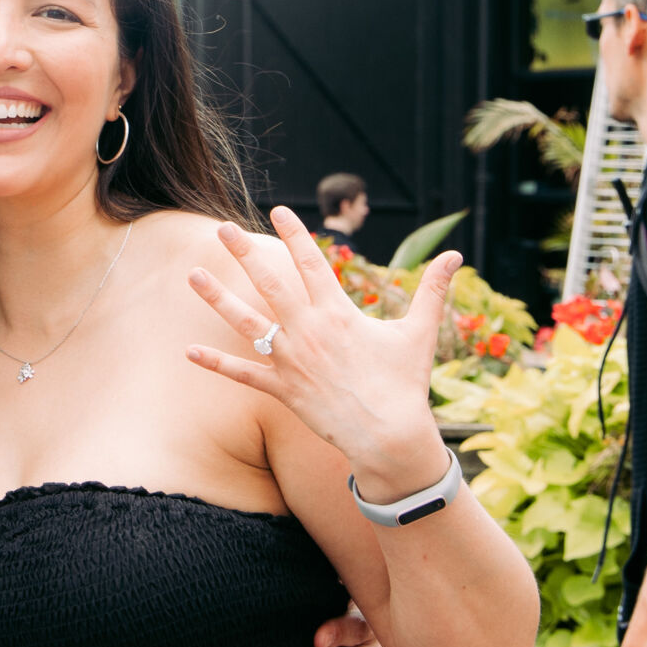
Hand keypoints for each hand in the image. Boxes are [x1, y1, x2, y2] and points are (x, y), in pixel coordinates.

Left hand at [187, 207, 455, 494]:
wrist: (389, 437)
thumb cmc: (406, 384)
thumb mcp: (419, 332)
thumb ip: (432, 290)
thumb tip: (458, 256)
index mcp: (338, 313)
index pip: (312, 262)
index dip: (295, 234)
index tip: (279, 210)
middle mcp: (309, 331)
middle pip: (270, 282)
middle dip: (244, 253)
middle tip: (222, 228)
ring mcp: (291, 360)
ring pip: (246, 322)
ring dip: (216, 298)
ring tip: (192, 275)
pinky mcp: (282, 389)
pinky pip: (243, 373)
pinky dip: (216, 363)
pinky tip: (188, 351)